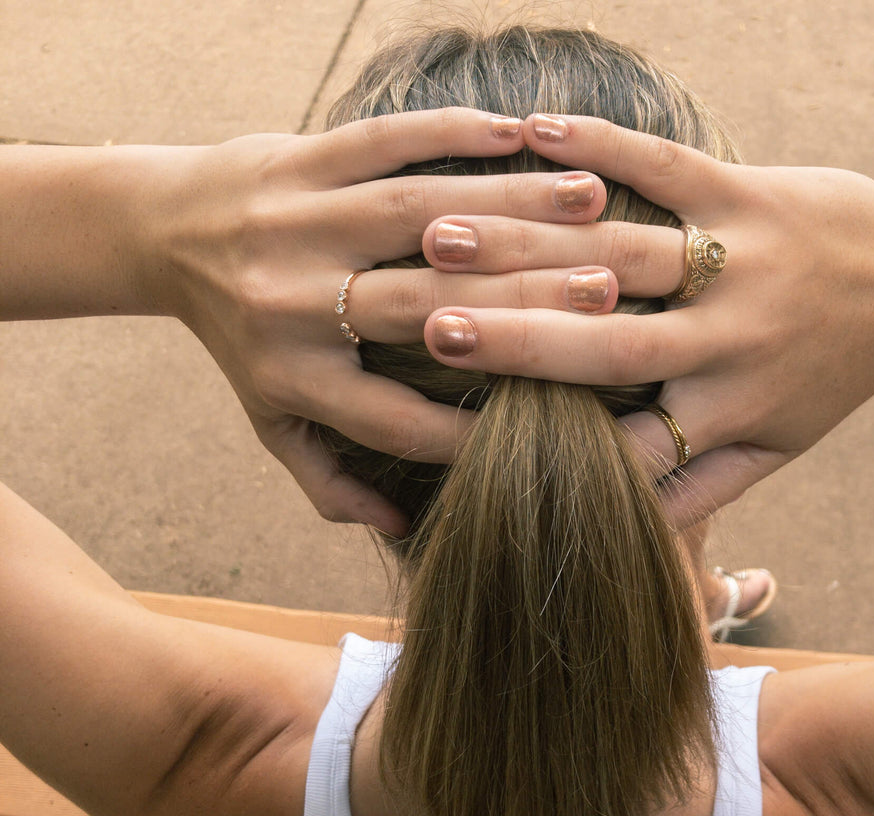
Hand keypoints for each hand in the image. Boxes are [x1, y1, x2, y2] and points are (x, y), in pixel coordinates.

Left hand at [137, 109, 612, 531]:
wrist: (163, 232)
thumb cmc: (239, 340)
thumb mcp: (271, 419)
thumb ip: (327, 478)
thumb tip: (398, 525)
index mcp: (293, 378)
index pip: (398, 419)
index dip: (478, 429)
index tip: (563, 423)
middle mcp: (291, 302)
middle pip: (424, 306)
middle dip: (525, 298)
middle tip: (609, 293)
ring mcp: (294, 222)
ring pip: (415, 212)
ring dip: (512, 203)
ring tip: (594, 201)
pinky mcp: (296, 158)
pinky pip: (382, 139)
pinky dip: (453, 131)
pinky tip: (522, 133)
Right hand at [420, 114, 873, 526]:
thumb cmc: (832, 376)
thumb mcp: (778, 449)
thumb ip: (704, 488)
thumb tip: (628, 527)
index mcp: (728, 412)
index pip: (622, 443)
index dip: (542, 445)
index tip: (461, 440)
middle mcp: (728, 342)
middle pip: (605, 347)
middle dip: (514, 341)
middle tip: (428, 330)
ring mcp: (740, 262)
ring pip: (621, 253)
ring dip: (530, 240)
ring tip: (443, 232)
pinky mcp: (751, 192)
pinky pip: (668, 166)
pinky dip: (602, 144)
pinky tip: (532, 131)